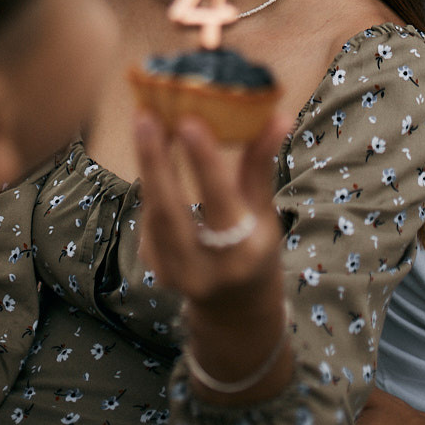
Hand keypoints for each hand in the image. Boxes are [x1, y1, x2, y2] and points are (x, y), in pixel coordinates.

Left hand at [133, 109, 289, 305]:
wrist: (235, 308)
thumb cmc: (256, 249)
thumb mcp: (265, 212)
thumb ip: (261, 166)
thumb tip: (278, 115)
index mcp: (244, 252)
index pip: (220, 199)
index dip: (203, 161)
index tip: (189, 121)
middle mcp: (206, 268)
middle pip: (171, 210)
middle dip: (155, 161)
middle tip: (147, 116)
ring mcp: (175, 274)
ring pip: (153, 214)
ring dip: (148, 167)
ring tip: (146, 122)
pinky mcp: (155, 270)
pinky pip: (149, 221)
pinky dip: (150, 187)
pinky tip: (151, 154)